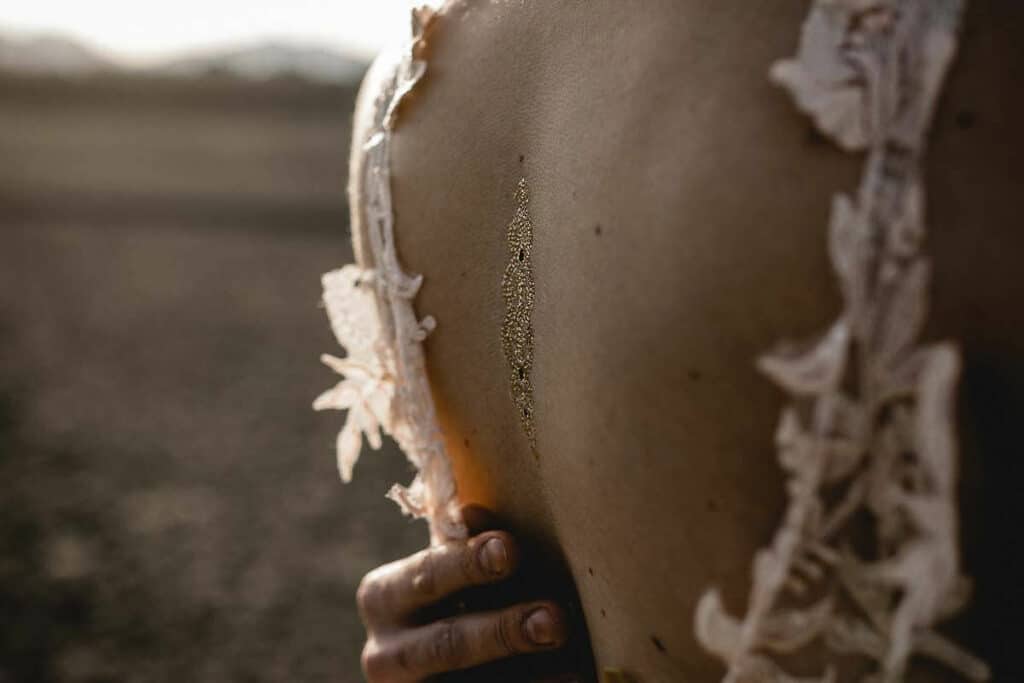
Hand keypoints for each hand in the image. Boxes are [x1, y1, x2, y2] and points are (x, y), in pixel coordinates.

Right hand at [357, 509, 568, 681]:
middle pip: (447, 643)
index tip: (510, 549)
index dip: (468, 563)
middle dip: (503, 632)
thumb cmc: (446, 602)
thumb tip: (477, 511)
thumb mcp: (446, 574)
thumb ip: (461, 547)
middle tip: (554, 619)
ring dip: (527, 672)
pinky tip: (572, 677)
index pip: (428, 575)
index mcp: (384, 597)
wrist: (426, 666)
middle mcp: (386, 653)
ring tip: (569, 655)